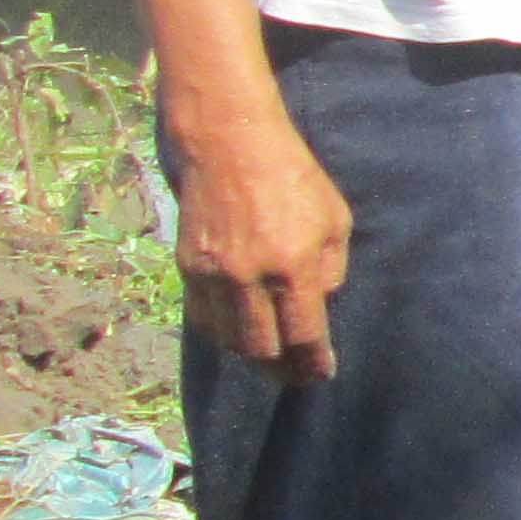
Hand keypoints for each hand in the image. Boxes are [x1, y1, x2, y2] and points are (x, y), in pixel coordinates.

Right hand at [170, 104, 351, 383]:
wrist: (228, 143)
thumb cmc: (293, 177)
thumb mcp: (334, 220)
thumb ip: (330, 269)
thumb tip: (320, 306)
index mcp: (293, 266)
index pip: (303, 335)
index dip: (313, 363)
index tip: (322, 374)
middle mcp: (249, 277)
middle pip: (261, 349)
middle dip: (282, 370)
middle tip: (296, 376)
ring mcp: (212, 274)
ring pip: (228, 340)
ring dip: (251, 355)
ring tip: (270, 359)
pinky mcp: (187, 267)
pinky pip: (202, 318)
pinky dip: (222, 333)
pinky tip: (239, 332)